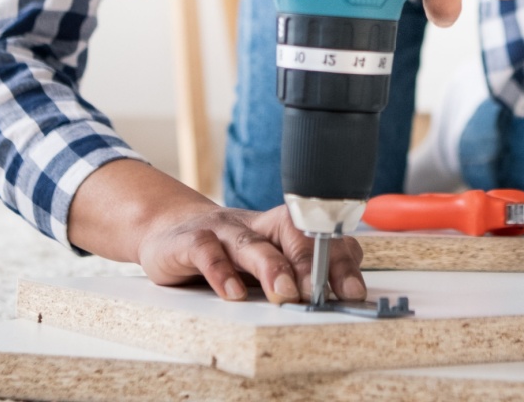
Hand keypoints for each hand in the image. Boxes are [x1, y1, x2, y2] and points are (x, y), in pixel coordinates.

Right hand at [136, 201, 365, 304]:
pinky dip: (220, 271)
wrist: (169, 231)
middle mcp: (256, 225)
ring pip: (251, 243)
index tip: (353, 291)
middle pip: (290, 233)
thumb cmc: (225, 253)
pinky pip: (207, 252)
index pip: (318, 237)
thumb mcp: (262, 263)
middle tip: (320, 293)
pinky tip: (233, 294)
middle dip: (310, 263)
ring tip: (285, 294)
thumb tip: (337, 298)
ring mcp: (223, 230)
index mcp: (280, 229)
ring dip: (271, 267)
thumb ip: (293, 275)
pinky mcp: (191, 241)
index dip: (338, 260)